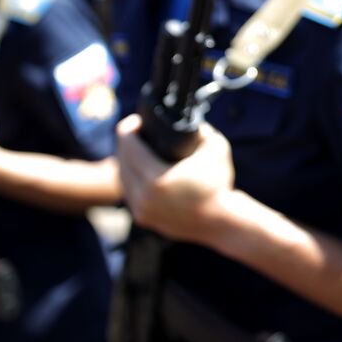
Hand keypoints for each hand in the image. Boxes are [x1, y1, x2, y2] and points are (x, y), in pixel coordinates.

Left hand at [116, 114, 242, 247]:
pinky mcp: (142, 218)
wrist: (221, 222)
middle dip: (127, 142)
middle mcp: (142, 196)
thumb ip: (201, 128)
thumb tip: (188, 118)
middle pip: (121, 159)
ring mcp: (140, 210)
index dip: (130, 127)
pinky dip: (131, 178)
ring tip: (137, 148)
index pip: (128, 143)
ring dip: (126, 160)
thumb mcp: (216, 147)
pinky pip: (128, 192)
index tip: (139, 121)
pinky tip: (138, 168)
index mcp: (155, 179)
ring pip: (121, 177)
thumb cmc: (219, 183)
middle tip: (138, 131)